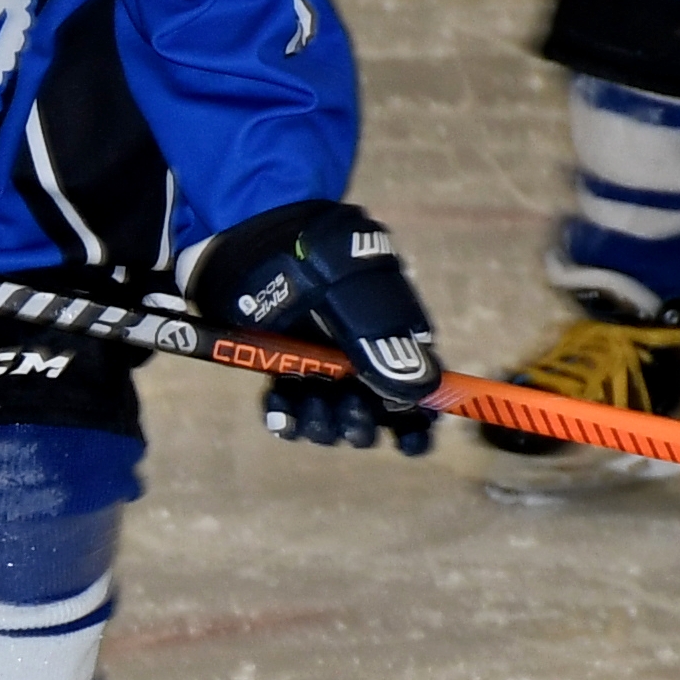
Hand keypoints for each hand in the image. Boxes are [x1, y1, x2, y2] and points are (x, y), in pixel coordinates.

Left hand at [192, 201, 439, 455]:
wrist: (258, 238)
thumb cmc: (318, 259)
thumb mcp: (359, 299)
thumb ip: (387, 347)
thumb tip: (421, 395)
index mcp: (394, 340)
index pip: (417, 397)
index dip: (418, 426)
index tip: (408, 441)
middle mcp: (361, 360)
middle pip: (372, 418)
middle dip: (361, 425)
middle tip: (346, 407)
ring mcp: (321, 365)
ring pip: (330, 421)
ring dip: (322, 424)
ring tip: (307, 400)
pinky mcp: (283, 367)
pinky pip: (290, 411)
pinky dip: (286, 418)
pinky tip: (280, 407)